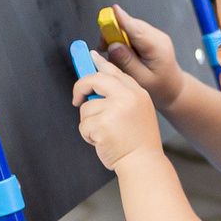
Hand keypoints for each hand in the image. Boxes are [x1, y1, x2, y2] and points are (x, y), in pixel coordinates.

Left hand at [74, 54, 165, 170]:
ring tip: (104, 135)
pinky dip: (87, 136)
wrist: (144, 164)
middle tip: (76, 98)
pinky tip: (102, 142)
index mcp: (138, 93)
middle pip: (96, 79)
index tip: (89, 56)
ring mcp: (116, 109)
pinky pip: (84, 125)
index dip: (100, 63)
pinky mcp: (103, 123)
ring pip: (87, 107)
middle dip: (81, 87)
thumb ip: (121, 98)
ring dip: (88, 123)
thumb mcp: (138, 113)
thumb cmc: (138, 143)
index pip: (115, 71)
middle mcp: (128, 97)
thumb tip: (95, 90)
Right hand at [101, 1, 189, 107]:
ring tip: (115, 55)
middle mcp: (157, 37)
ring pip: (130, 27)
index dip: (123, 19)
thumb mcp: (141, 78)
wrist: (172, 86)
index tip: (113, 10)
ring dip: (117, 37)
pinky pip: (132, 32)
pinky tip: (123, 53)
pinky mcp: (150, 36)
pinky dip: (123, 40)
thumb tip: (113, 45)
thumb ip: (127, 61)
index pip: (138, 30)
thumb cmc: (159, 86)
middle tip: (103, 47)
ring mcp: (154, 35)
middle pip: (131, 25)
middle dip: (113, 33)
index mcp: (157, 48)